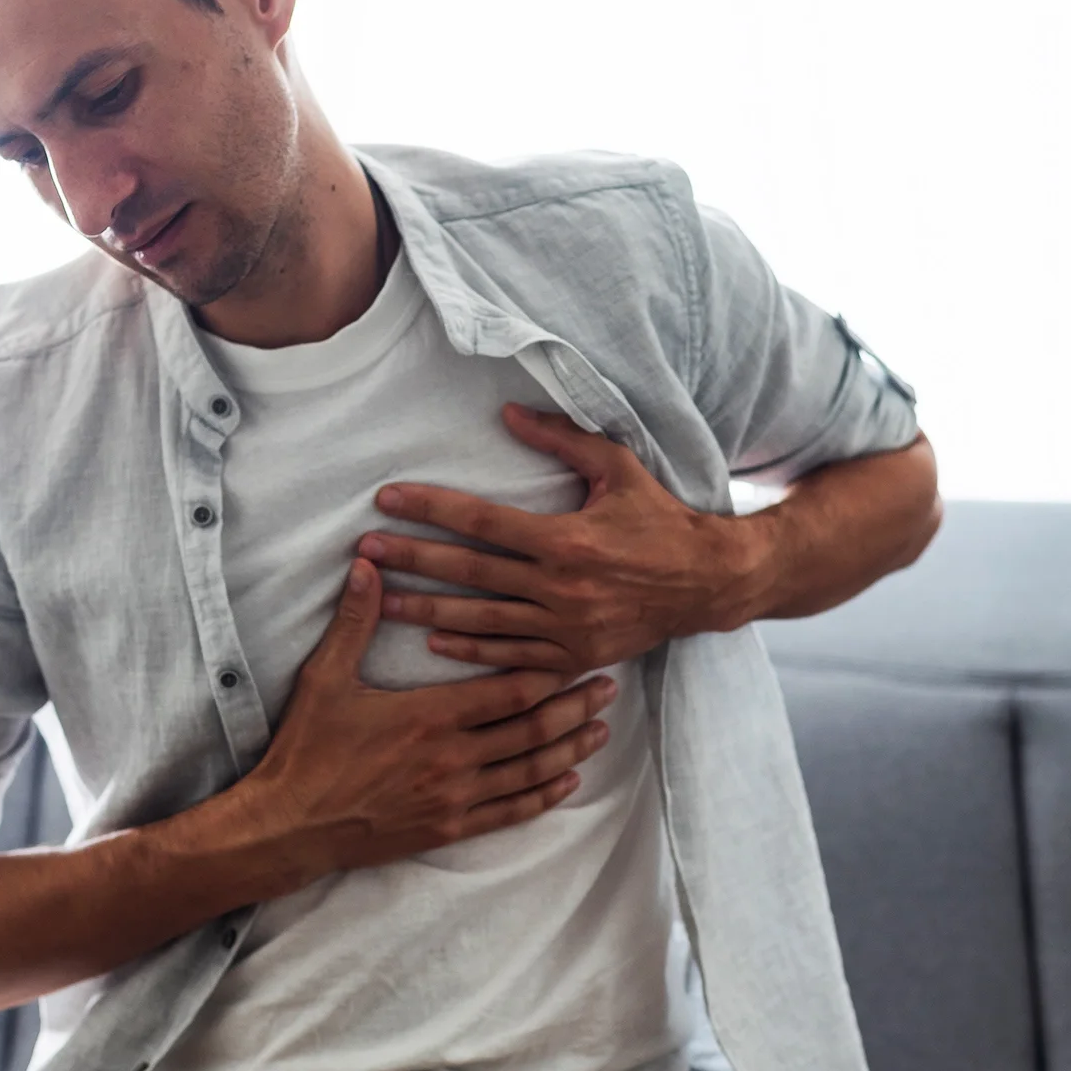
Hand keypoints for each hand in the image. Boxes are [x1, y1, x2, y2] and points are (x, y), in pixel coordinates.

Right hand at [241, 557, 617, 873]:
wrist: (290, 825)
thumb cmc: (307, 750)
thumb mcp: (326, 678)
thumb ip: (355, 621)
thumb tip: (368, 565)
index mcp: (431, 715)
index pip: (508, 690)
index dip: (549, 672)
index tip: (578, 655)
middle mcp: (454, 757)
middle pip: (533, 729)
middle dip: (574, 706)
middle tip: (608, 687)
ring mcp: (455, 798)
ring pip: (529, 771)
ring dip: (570, 749)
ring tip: (600, 731)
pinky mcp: (449, 828)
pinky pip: (510, 812)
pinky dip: (543, 797)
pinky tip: (567, 783)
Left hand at [360, 404, 762, 674]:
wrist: (706, 584)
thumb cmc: (659, 519)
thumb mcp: (618, 467)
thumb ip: (564, 438)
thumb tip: (509, 413)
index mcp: (567, 540)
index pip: (483, 522)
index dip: (431, 509)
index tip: (388, 500)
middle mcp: (561, 589)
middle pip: (469, 573)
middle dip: (413, 560)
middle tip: (364, 550)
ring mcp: (566, 629)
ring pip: (481, 620)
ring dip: (425, 611)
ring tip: (381, 599)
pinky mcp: (574, 658)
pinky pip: (511, 657)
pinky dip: (471, 650)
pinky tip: (434, 641)